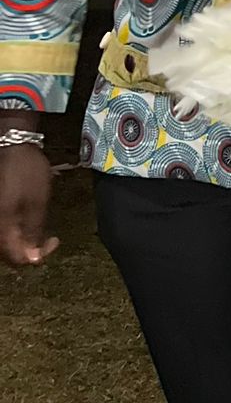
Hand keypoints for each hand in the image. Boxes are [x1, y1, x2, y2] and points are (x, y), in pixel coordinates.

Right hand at [0, 141, 58, 267]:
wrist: (12, 144)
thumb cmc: (26, 171)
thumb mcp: (37, 202)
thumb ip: (33, 231)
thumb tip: (32, 257)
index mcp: (2, 226)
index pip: (15, 257)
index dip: (35, 256)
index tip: (53, 242)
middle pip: (9, 251)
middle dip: (30, 249)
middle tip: (49, 239)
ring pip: (7, 239)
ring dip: (25, 240)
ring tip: (43, 230)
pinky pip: (5, 227)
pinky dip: (18, 228)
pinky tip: (30, 220)